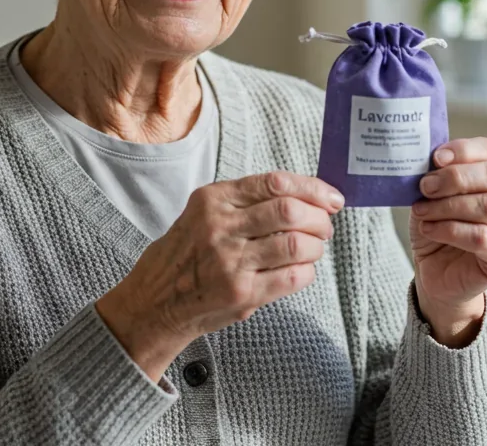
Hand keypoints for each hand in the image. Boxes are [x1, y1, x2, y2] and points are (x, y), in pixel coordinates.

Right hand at [96, 172, 343, 380]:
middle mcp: (220, 227)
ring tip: (313, 249)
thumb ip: (247, 202)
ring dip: (316, 246)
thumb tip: (306, 196)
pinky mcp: (242, 293)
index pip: (276, 183)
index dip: (312, 188)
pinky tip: (300, 270)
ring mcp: (230, 262)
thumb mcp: (204, 213)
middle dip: (319, 218)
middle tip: (325, 226)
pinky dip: (307, 271)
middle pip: (290, 211)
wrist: (155, 302)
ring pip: (296, 244)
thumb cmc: (186, 254)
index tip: (331, 198)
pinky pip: (293, 277)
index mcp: (213, 200)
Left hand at [410, 137, 486, 346]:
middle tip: (426, 186)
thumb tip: (431, 160)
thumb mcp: (435, 195)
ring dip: (447, 206)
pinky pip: (481, 238)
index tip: (436, 158)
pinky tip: (429, 229)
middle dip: (456, 178)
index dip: (463, 151)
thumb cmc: (439, 227)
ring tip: (422, 211)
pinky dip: (450, 230)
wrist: (436, 271)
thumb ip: (439, 174)